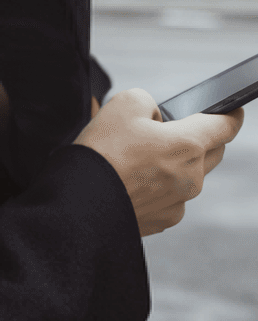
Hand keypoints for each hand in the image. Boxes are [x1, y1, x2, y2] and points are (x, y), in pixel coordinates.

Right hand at [73, 88, 244, 236]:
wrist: (83, 198)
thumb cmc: (104, 149)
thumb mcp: (124, 102)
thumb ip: (149, 102)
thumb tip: (156, 119)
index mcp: (187, 144)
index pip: (224, 127)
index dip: (232, 115)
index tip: (236, 110)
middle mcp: (192, 176)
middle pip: (212, 152)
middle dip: (203, 138)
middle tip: (178, 128)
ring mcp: (181, 201)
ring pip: (190, 174)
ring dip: (177, 162)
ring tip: (141, 154)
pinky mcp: (166, 219)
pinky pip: (173, 195)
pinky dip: (161, 184)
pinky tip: (134, 178)